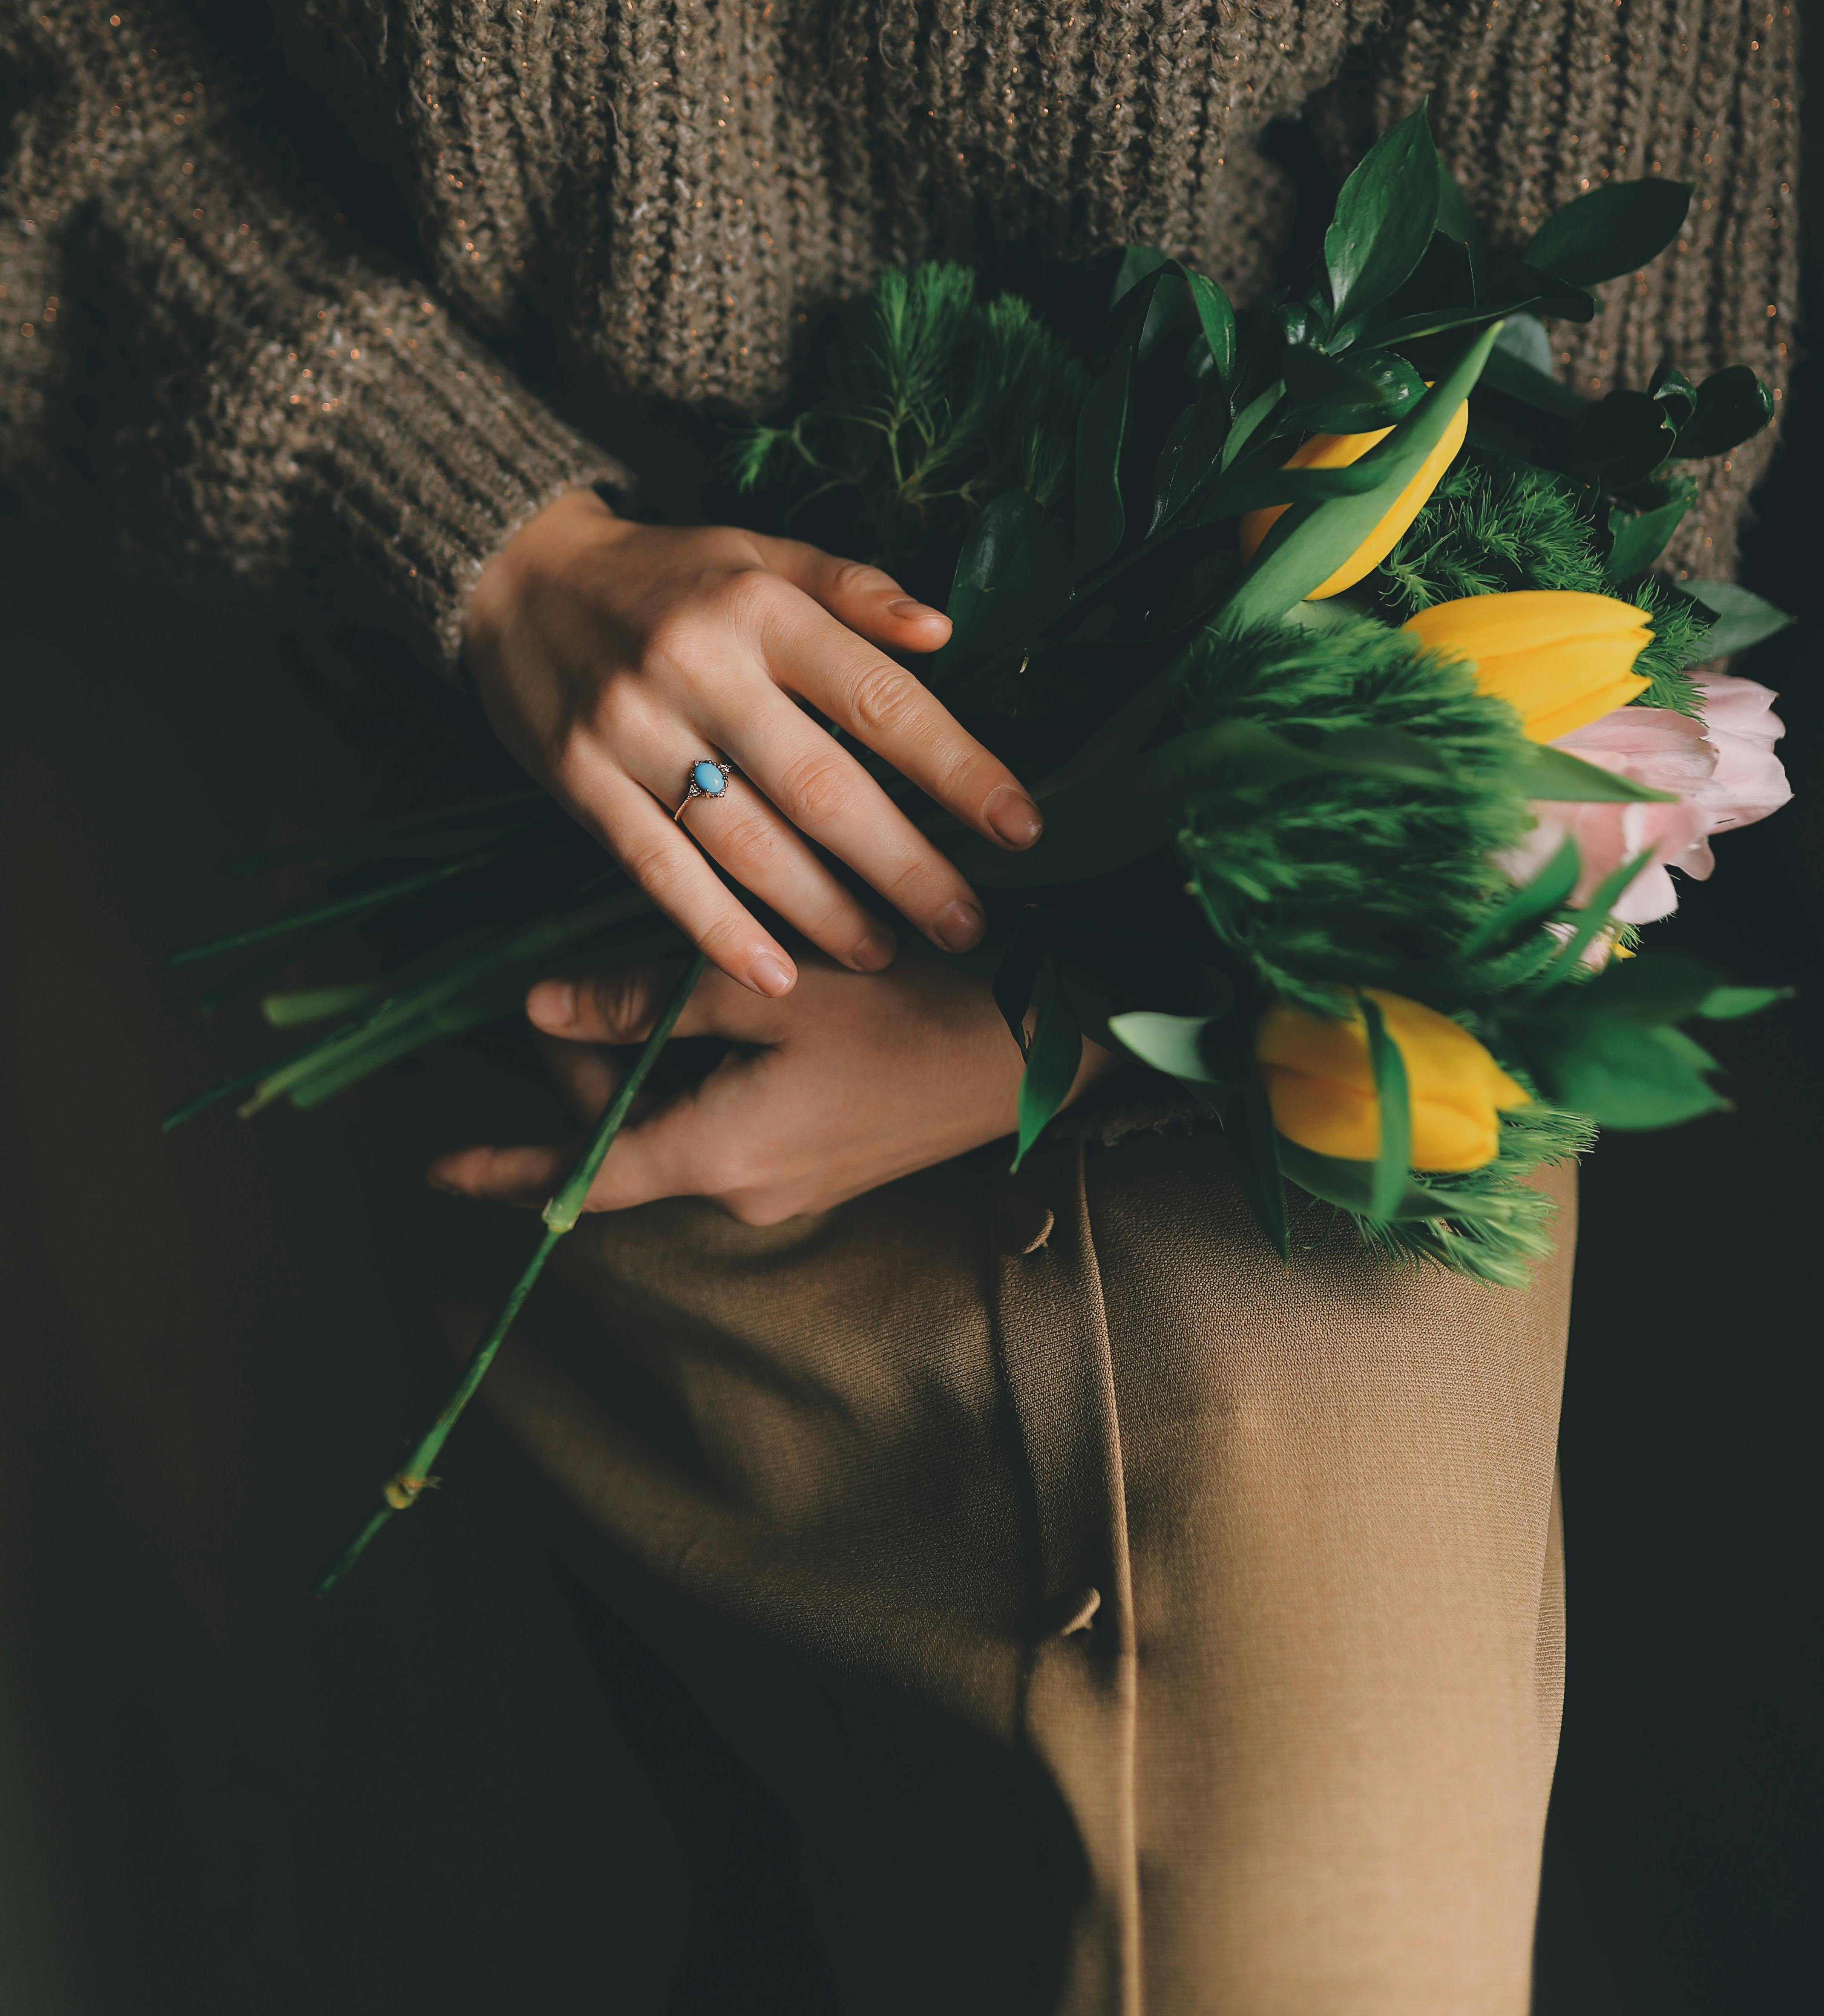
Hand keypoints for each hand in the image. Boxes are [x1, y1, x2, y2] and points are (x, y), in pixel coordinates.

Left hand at [425, 953, 1110, 1225]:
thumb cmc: (911, 1001)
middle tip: (580, 984)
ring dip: (659, 1058)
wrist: (1045, 1041)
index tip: (434, 1167)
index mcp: (719, 1157)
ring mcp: (794, 1182)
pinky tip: (731, 1001)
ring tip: (663, 978)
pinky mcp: (832, 1158)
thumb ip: (643, 999)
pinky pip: (737, 1120)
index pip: (579, 1182)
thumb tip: (539, 1009)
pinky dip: (712, 1068)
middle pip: (631, 1135)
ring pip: (685, 1119)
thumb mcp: (767, 984)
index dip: (504, 1173)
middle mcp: (747, 1191)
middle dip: (594, 1067)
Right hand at [462, 490, 1044, 999]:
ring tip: (887, 951)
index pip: (880, 698)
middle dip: (905, 865)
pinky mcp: (580, 782)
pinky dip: (718, 931)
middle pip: (823, 785)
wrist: (517, 579)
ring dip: (825, 910)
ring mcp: (633, 730)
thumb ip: (854, 589)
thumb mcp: (761, 553)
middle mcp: (699, 669)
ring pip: (746, 841)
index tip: (1020, 827)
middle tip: (967, 922)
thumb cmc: (670, 575)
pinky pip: (658, 871)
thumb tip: (945, 632)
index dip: (957, 768)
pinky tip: (776, 973)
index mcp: (760, 607)